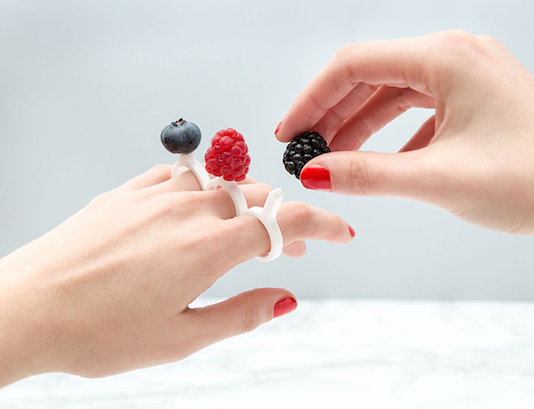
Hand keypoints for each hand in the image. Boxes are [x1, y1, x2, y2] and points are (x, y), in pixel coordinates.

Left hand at [0, 165, 352, 386]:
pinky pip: (180, 175)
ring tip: (245, 233)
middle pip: (258, 199)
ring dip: (247, 204)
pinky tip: (200, 205)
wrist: (25, 308)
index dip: (321, 223)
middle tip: (289, 250)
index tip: (341, 230)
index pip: (283, 222)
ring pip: (224, 183)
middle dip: (284, 221)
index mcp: (207, 249)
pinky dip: (205, 187)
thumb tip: (285, 299)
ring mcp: (154, 195)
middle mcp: (186, 212)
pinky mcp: (127, 192)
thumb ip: (241, 314)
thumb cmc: (96, 332)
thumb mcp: (182, 338)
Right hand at [276, 30, 533, 269]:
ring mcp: (470, 75)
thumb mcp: (437, 179)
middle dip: (333, 114)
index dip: (313, 99)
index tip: (289, 132)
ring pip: (396, 93)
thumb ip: (368, 174)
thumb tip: (315, 173)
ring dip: (361, 125)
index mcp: (447, 57)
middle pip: (372, 76)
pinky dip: (393, 133)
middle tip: (304, 150)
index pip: (355, 65)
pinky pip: (421, 108)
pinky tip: (381, 161)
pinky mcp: (479, 98)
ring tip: (333, 158)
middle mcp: (458, 55)